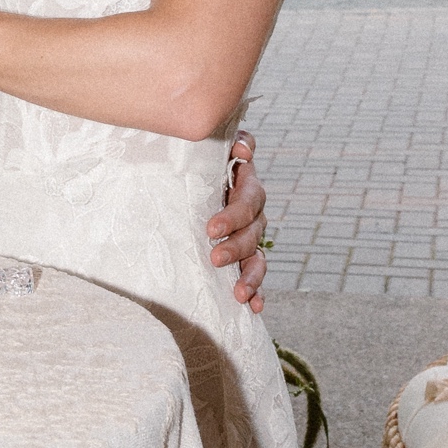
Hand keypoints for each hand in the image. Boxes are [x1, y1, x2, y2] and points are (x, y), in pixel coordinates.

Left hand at [207, 128, 268, 311]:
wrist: (189, 175)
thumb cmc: (196, 158)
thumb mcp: (205, 146)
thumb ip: (225, 140)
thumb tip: (242, 148)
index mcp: (244, 181)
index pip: (249, 198)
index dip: (235, 214)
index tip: (211, 229)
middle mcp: (252, 209)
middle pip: (254, 229)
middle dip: (235, 245)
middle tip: (214, 256)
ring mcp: (250, 232)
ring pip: (258, 255)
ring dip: (250, 274)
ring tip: (238, 292)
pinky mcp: (244, 253)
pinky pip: (255, 273)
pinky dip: (257, 291)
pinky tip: (254, 307)